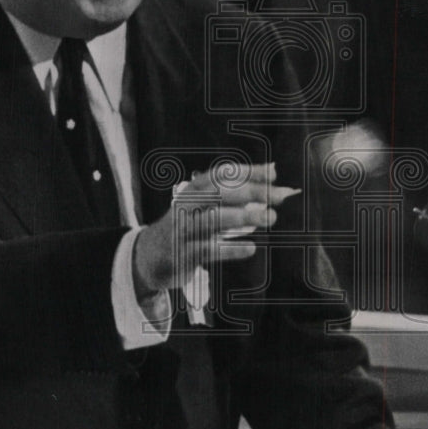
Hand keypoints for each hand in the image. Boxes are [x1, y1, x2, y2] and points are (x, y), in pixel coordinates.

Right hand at [132, 162, 299, 295]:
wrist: (149, 256)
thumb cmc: (186, 227)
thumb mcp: (202, 205)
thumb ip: (234, 193)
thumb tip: (272, 172)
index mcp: (192, 191)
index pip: (220, 175)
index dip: (247, 172)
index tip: (272, 172)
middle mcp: (186, 206)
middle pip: (219, 193)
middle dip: (251, 192)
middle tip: (278, 196)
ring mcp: (183, 230)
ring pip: (214, 219)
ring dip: (244, 217)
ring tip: (270, 217)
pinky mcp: (183, 254)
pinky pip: (209, 250)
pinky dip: (231, 249)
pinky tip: (251, 248)